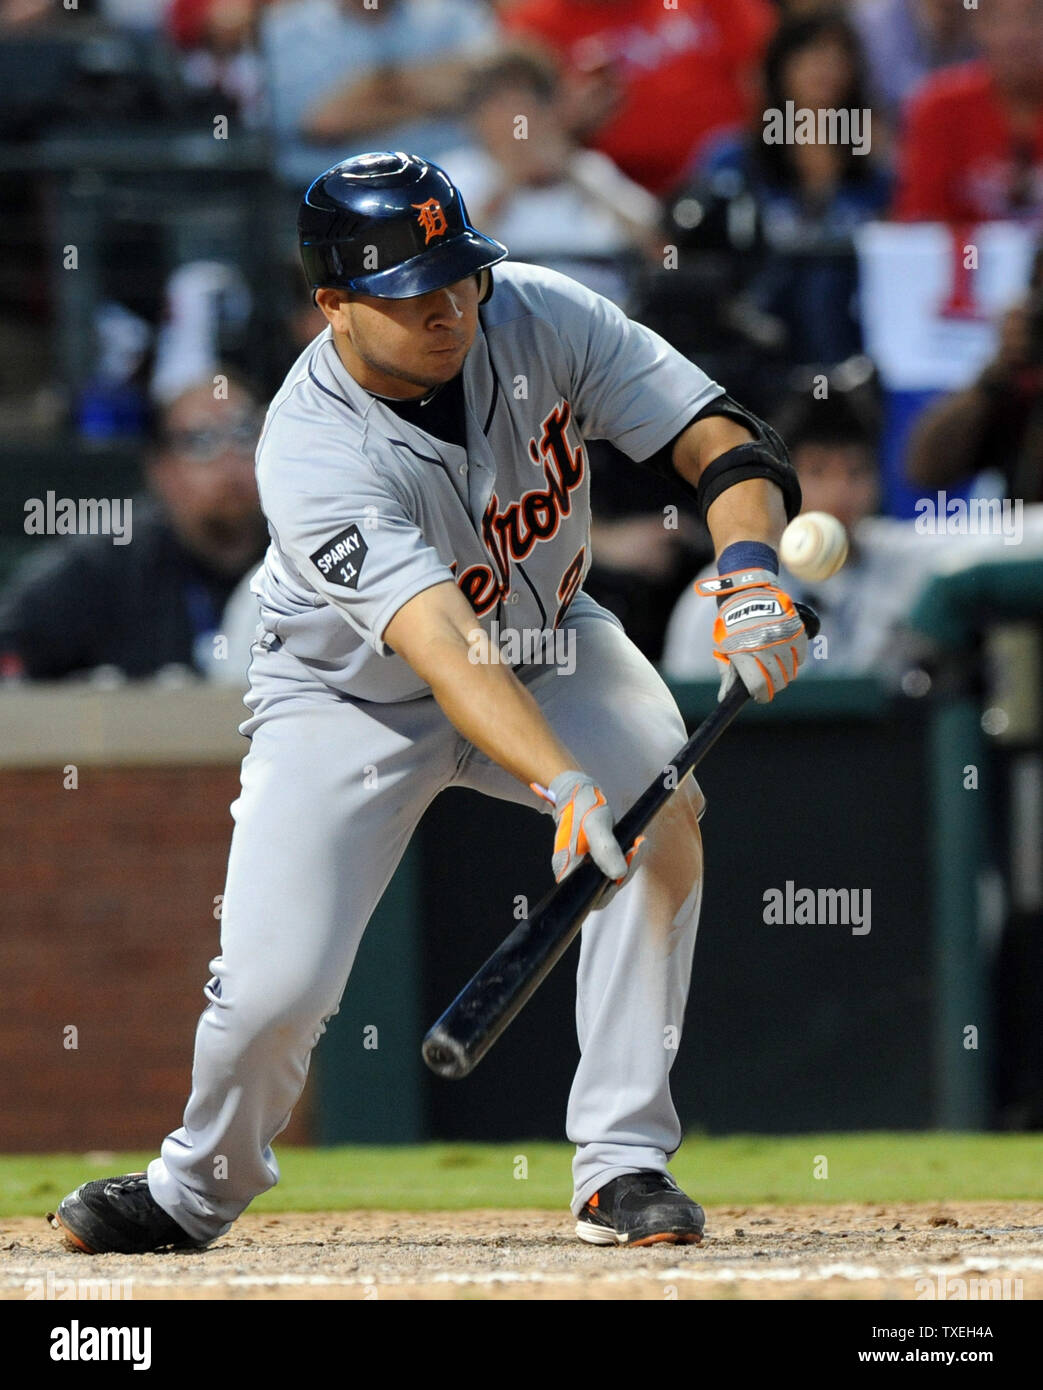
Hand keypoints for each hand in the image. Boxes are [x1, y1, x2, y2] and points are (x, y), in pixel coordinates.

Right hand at [532, 771, 642, 893]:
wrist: (576, 792)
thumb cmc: (583, 806)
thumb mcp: (595, 824)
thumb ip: (605, 849)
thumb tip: (618, 874)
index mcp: (567, 868)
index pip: (592, 896)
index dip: (611, 889)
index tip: (625, 870)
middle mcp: (573, 871)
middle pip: (603, 888)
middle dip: (624, 871)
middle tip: (637, 848)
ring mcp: (582, 865)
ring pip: (609, 876)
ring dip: (626, 863)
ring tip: (638, 844)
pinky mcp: (591, 857)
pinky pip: (610, 864)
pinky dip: (623, 856)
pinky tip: (633, 843)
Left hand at [694, 568, 806, 702]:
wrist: (748, 594)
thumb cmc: (732, 625)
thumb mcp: (723, 648)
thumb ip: (727, 675)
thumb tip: (724, 699)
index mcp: (745, 653)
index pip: (759, 686)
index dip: (761, 695)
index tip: (760, 696)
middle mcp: (765, 647)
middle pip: (778, 681)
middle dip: (773, 686)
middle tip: (768, 682)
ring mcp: (783, 639)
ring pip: (791, 671)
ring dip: (785, 674)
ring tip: (776, 666)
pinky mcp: (796, 632)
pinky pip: (801, 658)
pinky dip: (796, 660)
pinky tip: (785, 654)